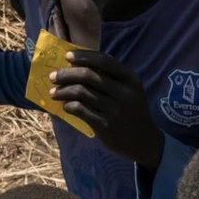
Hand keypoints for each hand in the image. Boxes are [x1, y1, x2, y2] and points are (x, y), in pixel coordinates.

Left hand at [50, 49, 163, 165]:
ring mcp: (115, 110)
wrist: (144, 141)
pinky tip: (65, 106)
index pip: (104, 60)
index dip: (83, 56)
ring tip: (54, 93)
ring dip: (63, 91)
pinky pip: (80, 110)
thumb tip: (77, 65)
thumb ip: (111, 78)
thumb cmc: (131, 111)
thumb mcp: (130, 90)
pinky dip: (68, 106)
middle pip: (88, 75)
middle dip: (66, 74)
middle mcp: (124, 93)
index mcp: (130, 79)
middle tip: (53, 76)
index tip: (67, 56)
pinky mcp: (105, 125)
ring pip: (81, 92)